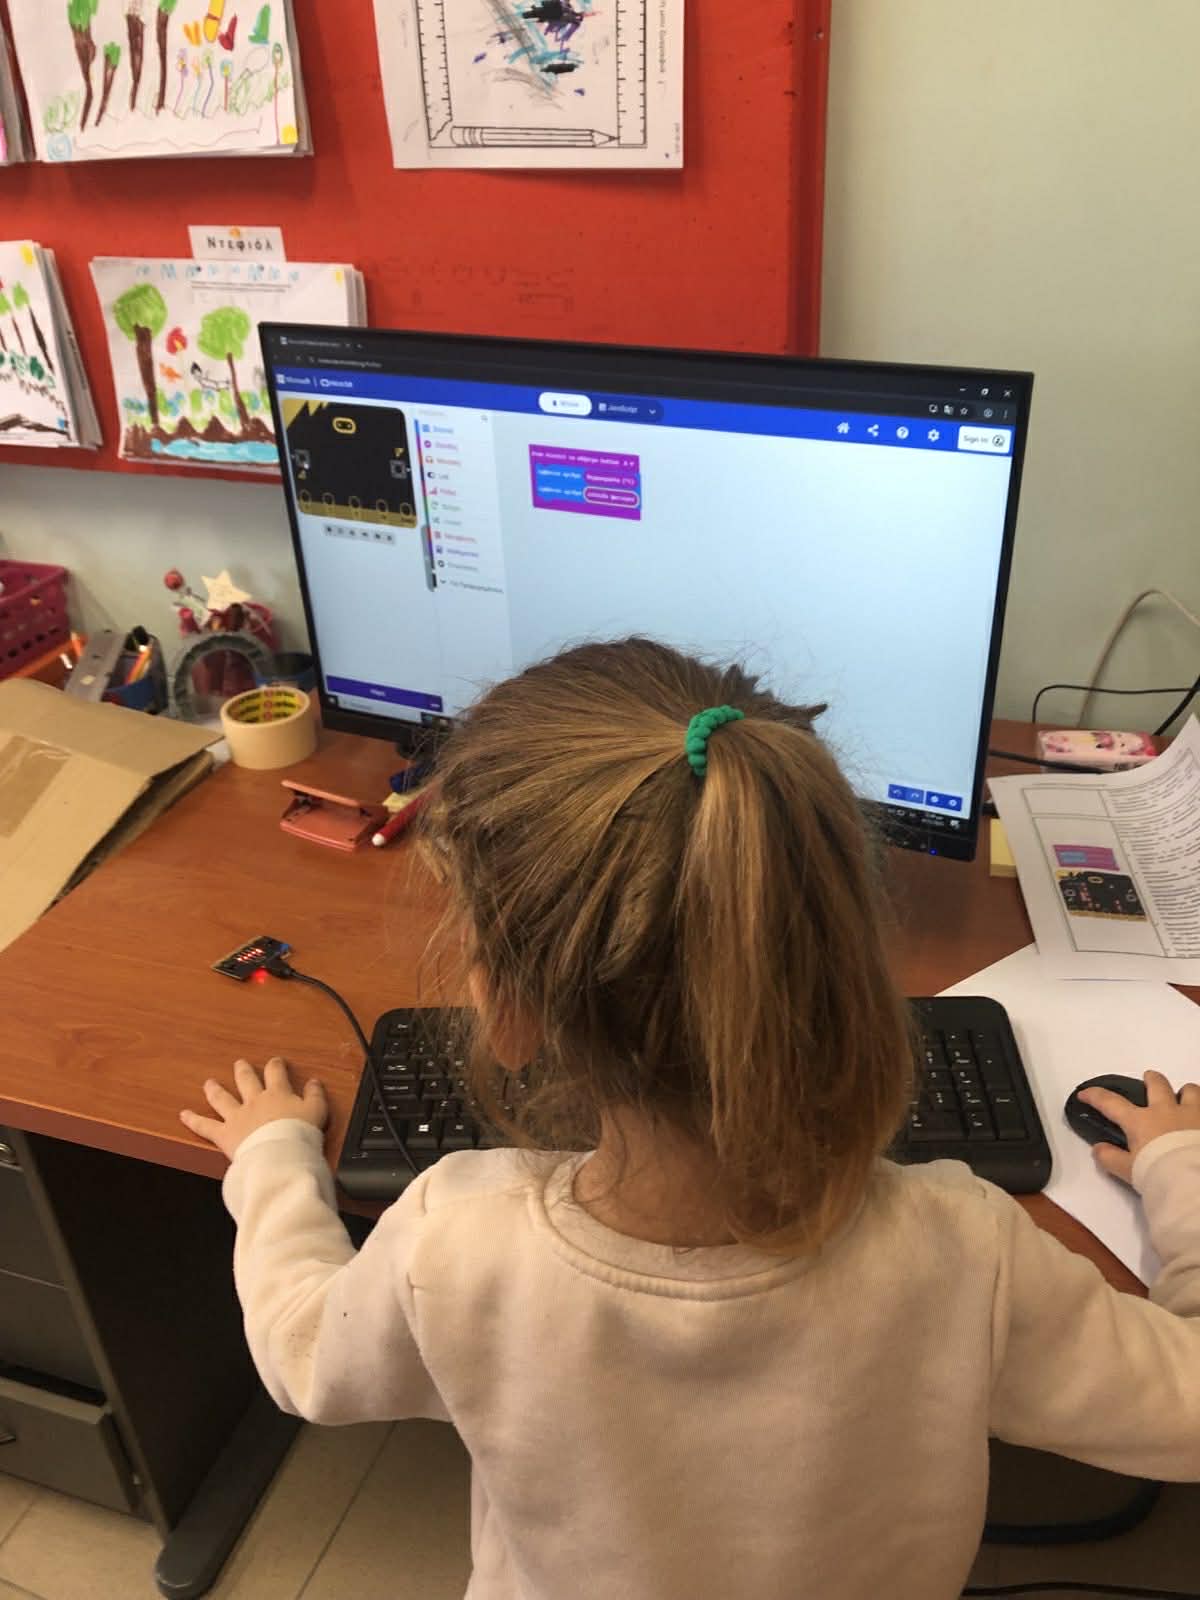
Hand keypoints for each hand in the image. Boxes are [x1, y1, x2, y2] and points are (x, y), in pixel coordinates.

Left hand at [180, 1058, 327, 1161]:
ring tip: (208, 1083)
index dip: (275, 1065)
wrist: (281, 1153)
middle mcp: (254, 1101)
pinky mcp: (224, 1134)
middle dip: (242, 1071)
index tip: (275, 1062)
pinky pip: (205, 1126)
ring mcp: (237, 1116)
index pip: (275, 1073)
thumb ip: (315, 1095)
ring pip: (222, 1098)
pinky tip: (183, 1115)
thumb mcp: (317, 1112)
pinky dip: (193, 1120)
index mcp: (277, 1094)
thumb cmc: (300, 1134)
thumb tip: (314, 1081)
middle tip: (239, 1064)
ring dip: (215, 1090)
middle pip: (246, 1080)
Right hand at [1076, 1070, 1199, 1185]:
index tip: (1085, 1093)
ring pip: (1190, 1091)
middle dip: (1151, 1079)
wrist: (1193, 1181)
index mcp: (1141, 1121)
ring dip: (1186, 1093)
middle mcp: (1166, 1111)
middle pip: (1157, 1085)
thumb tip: (1098, 1149)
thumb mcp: (1129, 1171)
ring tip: (1185, 1098)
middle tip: (1149, 1078)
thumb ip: (1111, 1158)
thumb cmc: (1159, 1174)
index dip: (1095, 1095)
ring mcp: (1193, 1115)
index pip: (1111, 1103)